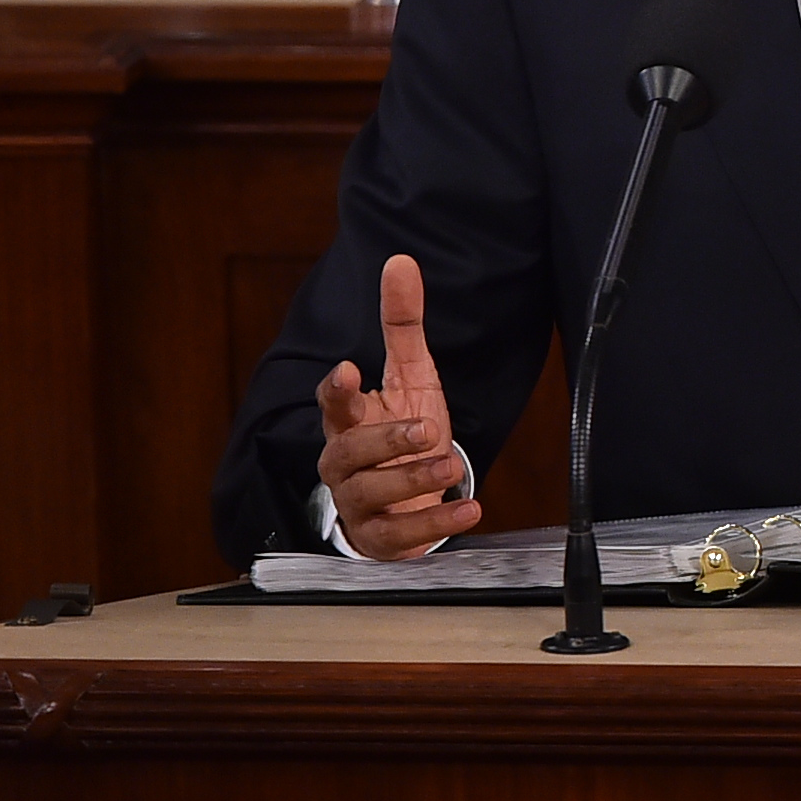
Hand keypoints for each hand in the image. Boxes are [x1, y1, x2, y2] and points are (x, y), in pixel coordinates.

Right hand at [313, 253, 479, 558]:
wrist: (410, 496)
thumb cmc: (404, 430)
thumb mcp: (410, 375)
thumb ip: (402, 323)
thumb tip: (400, 261)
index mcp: (348, 421)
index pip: (331, 404)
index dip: (336, 390)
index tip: (348, 369)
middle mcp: (344, 463)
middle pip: (347, 453)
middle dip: (386, 440)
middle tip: (427, 428)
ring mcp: (358, 504)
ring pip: (369, 494)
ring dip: (411, 479)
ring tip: (449, 462)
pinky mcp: (380, 538)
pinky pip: (398, 536)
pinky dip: (434, 523)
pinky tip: (469, 508)